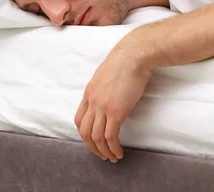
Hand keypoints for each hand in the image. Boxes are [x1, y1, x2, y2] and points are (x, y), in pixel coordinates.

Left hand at [74, 31, 153, 162]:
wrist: (134, 55)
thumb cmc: (126, 61)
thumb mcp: (107, 75)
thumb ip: (105, 88)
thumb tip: (111, 96)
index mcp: (89, 92)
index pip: (79, 119)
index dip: (85, 133)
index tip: (94, 141)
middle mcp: (92, 101)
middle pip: (84, 131)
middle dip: (92, 147)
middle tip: (102, 155)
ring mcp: (102, 107)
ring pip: (96, 137)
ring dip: (103, 151)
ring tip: (112, 158)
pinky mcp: (116, 111)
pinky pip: (110, 136)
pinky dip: (113, 148)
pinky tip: (119, 152)